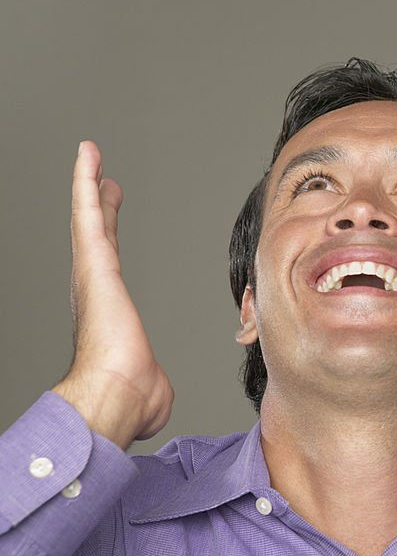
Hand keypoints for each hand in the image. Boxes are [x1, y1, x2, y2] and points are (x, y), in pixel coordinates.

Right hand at [52, 142, 173, 449]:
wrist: (116, 397)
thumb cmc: (132, 399)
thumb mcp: (148, 384)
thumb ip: (148, 379)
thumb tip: (151, 393)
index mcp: (109, 314)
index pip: (110, 270)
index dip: (109, 243)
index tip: (110, 223)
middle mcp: (94, 292)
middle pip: (97, 239)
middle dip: (99, 209)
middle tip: (104, 182)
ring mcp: (91, 276)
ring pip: (89, 221)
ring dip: (88, 186)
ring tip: (90, 157)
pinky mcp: (95, 265)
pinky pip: (89, 215)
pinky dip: (86, 183)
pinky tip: (89, 156)